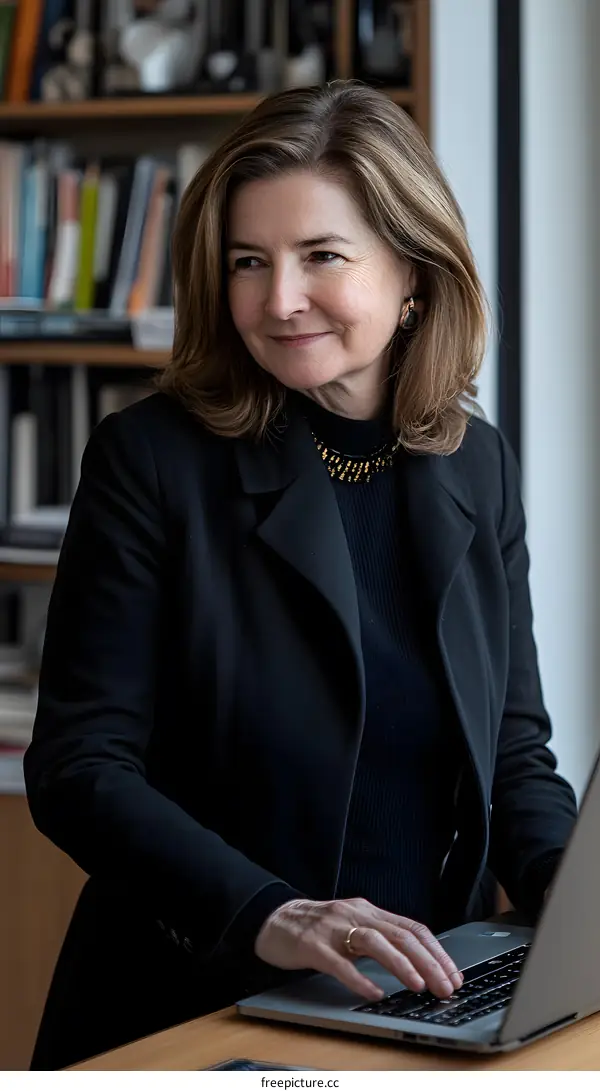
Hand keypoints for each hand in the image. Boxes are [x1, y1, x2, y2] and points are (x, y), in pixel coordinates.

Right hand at [254, 897, 463, 1002]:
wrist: (274, 919)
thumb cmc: (318, 928)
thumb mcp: (354, 926)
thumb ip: (381, 939)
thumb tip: (419, 963)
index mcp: (369, 911)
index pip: (412, 928)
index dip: (436, 952)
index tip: (453, 975)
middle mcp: (356, 915)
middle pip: (400, 935)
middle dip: (428, 962)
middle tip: (445, 987)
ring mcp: (333, 928)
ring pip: (374, 942)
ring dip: (400, 965)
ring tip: (418, 985)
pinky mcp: (312, 945)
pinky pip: (339, 962)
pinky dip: (358, 978)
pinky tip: (372, 993)